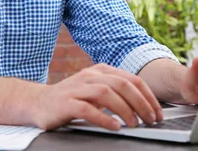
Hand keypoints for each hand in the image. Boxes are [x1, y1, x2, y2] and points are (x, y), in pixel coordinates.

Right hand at [31, 63, 162, 130]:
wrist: (39, 102)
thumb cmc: (72, 99)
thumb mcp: (96, 90)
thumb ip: (116, 93)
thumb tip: (144, 107)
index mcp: (101, 70)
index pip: (131, 79)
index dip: (148, 96)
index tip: (158, 112)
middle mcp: (90, 75)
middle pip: (121, 84)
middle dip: (141, 103)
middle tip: (150, 120)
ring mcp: (77, 88)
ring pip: (106, 93)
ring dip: (124, 110)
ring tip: (135, 124)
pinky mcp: (65, 102)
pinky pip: (87, 108)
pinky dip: (103, 118)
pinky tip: (114, 127)